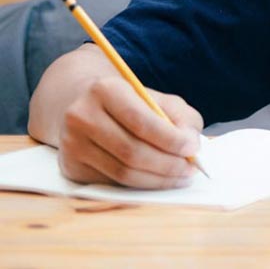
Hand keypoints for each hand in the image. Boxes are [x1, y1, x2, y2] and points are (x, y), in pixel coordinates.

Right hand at [57, 76, 203, 188]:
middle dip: (168, 164)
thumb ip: (181, 117)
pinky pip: (113, 183)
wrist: (87, 106)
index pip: (141, 121)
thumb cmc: (132, 103)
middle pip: (131, 152)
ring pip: (122, 173)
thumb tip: (192, 145)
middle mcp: (82, 116)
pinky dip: (141, 184)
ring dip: (158, 179)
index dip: (171, 139)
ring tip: (180, 176)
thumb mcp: (159, 99)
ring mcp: (72, 144)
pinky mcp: (71, 167)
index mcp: (105, 90)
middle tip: (191, 168)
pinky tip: (157, 178)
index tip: (193, 148)